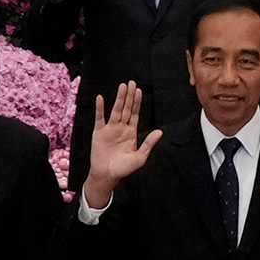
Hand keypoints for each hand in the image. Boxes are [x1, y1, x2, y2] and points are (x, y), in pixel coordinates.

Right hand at [82, 86, 152, 209]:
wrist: (107, 176)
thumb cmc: (124, 169)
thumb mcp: (140, 157)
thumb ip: (149, 143)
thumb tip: (160, 132)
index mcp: (131, 132)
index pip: (134, 113)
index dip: (137, 102)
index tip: (139, 91)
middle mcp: (121, 128)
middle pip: (125, 108)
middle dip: (129, 96)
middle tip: (131, 82)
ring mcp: (110, 129)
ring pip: (115, 110)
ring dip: (118, 98)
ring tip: (122, 86)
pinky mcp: (99, 133)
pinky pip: (99, 118)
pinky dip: (99, 108)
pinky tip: (100, 98)